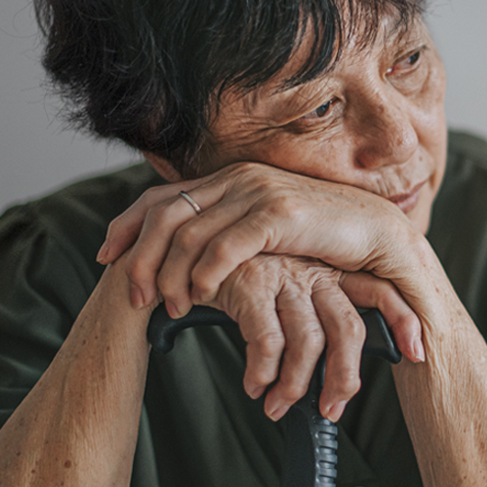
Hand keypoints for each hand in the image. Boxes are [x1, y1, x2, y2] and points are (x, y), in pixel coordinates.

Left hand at [98, 162, 417, 316]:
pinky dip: (205, 273)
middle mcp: (239, 179)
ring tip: (171, 307)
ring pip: (189, 233)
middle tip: (133, 296)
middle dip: (140, 258)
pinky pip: (225, 246)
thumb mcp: (268, 233)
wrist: (379, 237)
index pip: (161, 197)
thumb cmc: (325, 242)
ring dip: (172, 275)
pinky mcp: (279, 215)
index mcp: (230, 179)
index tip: (107, 258)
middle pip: (164, 214)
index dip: (127, 227)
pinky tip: (201, 296)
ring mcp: (258, 193)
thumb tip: (192, 254)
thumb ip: (232, 233)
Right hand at [211, 254, 422, 420]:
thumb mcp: (283, 285)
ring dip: (295, 386)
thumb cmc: (239, 272)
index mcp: (328, 270)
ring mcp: (283, 276)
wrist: (187, 243)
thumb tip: (328, 371)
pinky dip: (263, 373)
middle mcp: (312, 271)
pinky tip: (254, 385)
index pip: (379, 291)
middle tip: (331, 409)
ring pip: (309, 342)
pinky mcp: (251, 283)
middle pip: (348, 330)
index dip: (402, 320)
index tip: (416, 354)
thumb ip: (309, 314)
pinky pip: (268, 341)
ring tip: (278, 406)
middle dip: (344, 378)